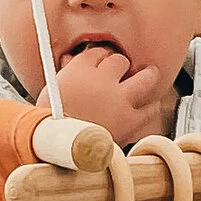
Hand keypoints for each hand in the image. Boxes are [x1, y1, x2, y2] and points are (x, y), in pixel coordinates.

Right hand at [49, 44, 167, 147]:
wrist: (57, 148)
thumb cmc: (49, 123)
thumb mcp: (52, 91)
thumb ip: (68, 75)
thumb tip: (72, 63)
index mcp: (78, 69)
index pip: (97, 52)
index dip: (101, 57)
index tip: (103, 62)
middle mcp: (101, 79)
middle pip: (119, 60)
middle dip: (120, 64)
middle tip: (123, 68)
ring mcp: (118, 99)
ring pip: (145, 78)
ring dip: (148, 75)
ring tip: (149, 74)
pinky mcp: (129, 120)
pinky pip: (149, 109)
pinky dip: (151, 106)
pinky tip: (150, 105)